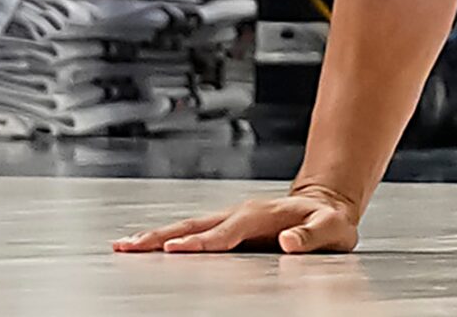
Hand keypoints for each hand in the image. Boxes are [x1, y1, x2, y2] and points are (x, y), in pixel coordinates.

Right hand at [113, 188, 358, 254]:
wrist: (325, 206)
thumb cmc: (329, 221)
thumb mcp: (332, 229)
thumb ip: (312, 236)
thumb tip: (289, 242)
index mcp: (262, 215)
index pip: (226, 233)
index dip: (201, 243)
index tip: (172, 251)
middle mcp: (240, 213)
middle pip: (195, 226)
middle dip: (161, 237)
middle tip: (128, 246)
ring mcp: (231, 218)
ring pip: (188, 227)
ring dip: (156, 237)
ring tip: (124, 246)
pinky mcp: (225, 226)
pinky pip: (192, 232)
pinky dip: (166, 238)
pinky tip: (145, 246)